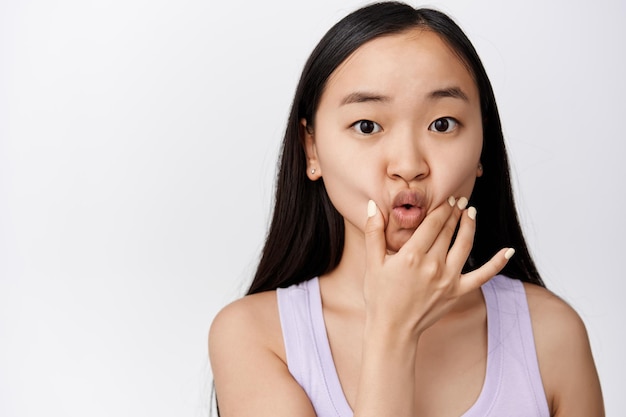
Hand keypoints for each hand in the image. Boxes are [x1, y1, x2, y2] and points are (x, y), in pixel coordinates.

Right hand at [363, 197, 511, 337]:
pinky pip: (483, 275)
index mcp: (412, 255)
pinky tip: (508, 250)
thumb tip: (371, 205)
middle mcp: (433, 265)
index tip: (446, 197)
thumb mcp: (372, 263)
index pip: (432, 223)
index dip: (441, 207)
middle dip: (455, 212)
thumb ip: (373, 232)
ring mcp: (448, 279)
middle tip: (459, 199)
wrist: (392, 329)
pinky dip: (497, 263)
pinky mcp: (458, 292)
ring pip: (465, 244)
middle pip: (449, 230)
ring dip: (470, 226)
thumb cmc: (379, 296)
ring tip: (470, 212)